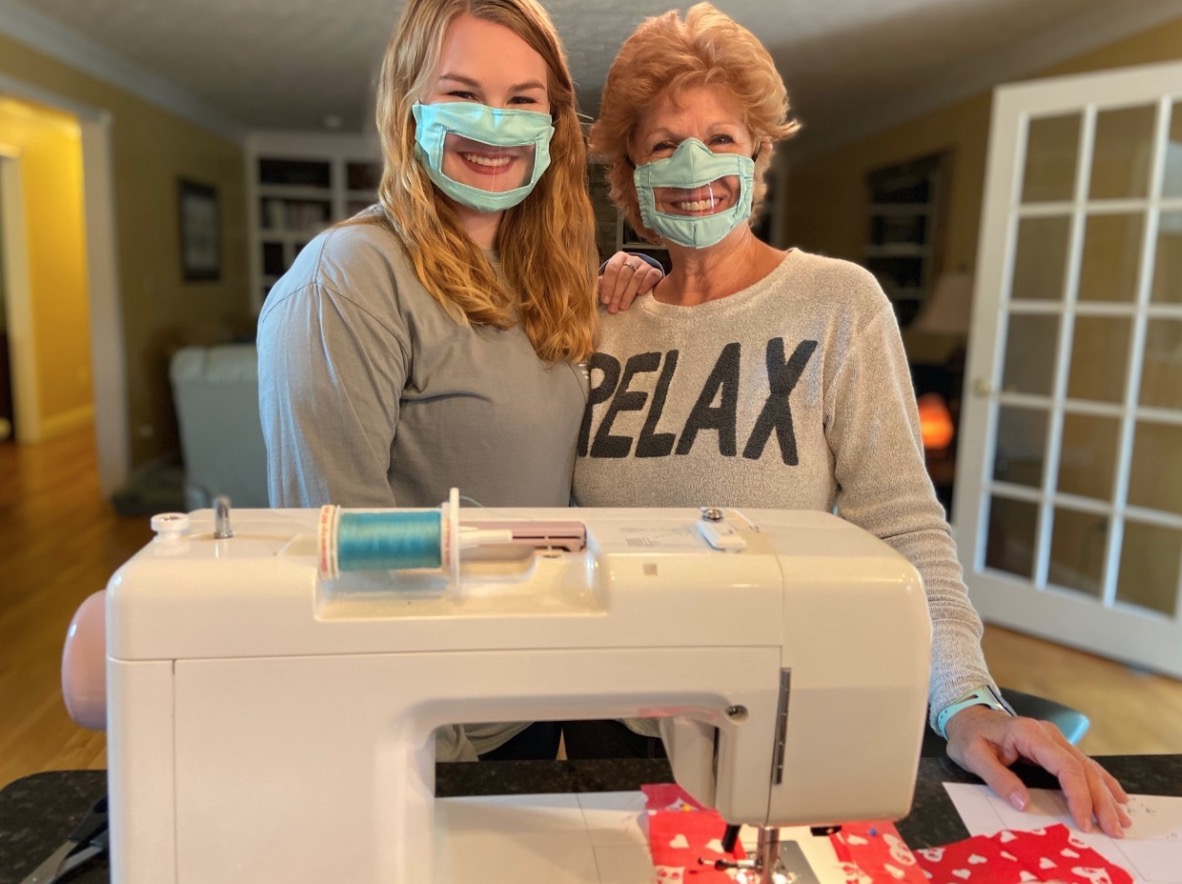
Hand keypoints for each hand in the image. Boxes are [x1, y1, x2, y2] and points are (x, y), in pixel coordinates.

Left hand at [599, 252, 662, 313]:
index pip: (612, 268)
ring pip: (636, 277)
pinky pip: (651, 276)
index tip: (605, 300)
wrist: (643, 282)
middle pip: (624, 274)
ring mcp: (645, 264)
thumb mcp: (611, 282)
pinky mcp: (655, 271)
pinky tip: (640, 294)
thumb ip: (603, 283)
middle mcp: (632, 259)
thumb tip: (593, 287)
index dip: (608, 285)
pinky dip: (645, 285)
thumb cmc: (623, 282)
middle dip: (617, 293)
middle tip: (613, 307)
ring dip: (629, 293)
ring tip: (623, 306)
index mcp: (619, 258)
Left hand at [944, 706, 1130, 836]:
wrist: (966, 716)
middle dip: (1100, 801)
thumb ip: (997, 778)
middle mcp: (1047, 734)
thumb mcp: (972, 756)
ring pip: (1088, 767)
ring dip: (1106, 794)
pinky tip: (1117, 796)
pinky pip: (1083, 765)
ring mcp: (1054, 739)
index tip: (1083, 821)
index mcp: (1028, 733)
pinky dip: (1101, 782)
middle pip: (1083, 768)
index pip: (1064, 765)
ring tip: (1121, 819)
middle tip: (1113, 829)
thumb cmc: (968, 736)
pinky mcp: (1055, 746)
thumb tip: (1023, 803)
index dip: (1077, 795)